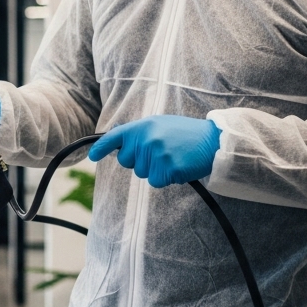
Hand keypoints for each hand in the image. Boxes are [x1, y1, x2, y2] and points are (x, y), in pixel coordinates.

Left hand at [88, 115, 220, 187]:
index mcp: (143, 126)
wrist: (214, 140)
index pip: (115, 137)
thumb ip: (139, 133)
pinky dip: (166, 178)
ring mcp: (156, 155)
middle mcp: (146, 140)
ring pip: (142, 173)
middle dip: (139, 161)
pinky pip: (156, 182)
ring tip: (173, 157)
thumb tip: (116, 141)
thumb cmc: (186, 133)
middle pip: (126, 162)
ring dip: (155, 170)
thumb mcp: (160, 125)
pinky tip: (178, 167)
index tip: (92, 157)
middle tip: (160, 152)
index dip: (101, 148)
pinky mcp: (168, 169)